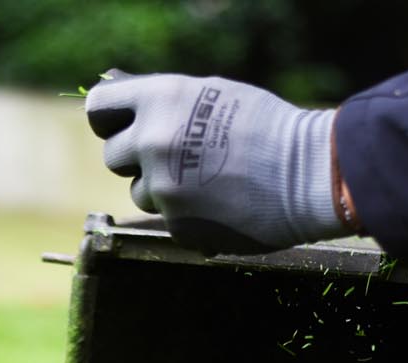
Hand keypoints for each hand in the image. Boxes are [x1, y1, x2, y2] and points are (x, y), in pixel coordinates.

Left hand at [85, 70, 344, 252]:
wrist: (308, 175)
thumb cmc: (265, 127)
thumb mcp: (212, 94)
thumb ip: (163, 101)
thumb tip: (121, 100)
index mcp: (159, 101)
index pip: (99, 107)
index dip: (109, 118)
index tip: (119, 125)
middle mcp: (153, 143)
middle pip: (113, 156)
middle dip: (136, 157)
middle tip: (176, 155)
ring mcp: (163, 188)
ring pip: (140, 192)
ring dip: (162, 188)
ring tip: (208, 180)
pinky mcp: (176, 225)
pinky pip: (167, 217)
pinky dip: (186, 213)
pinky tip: (219, 202)